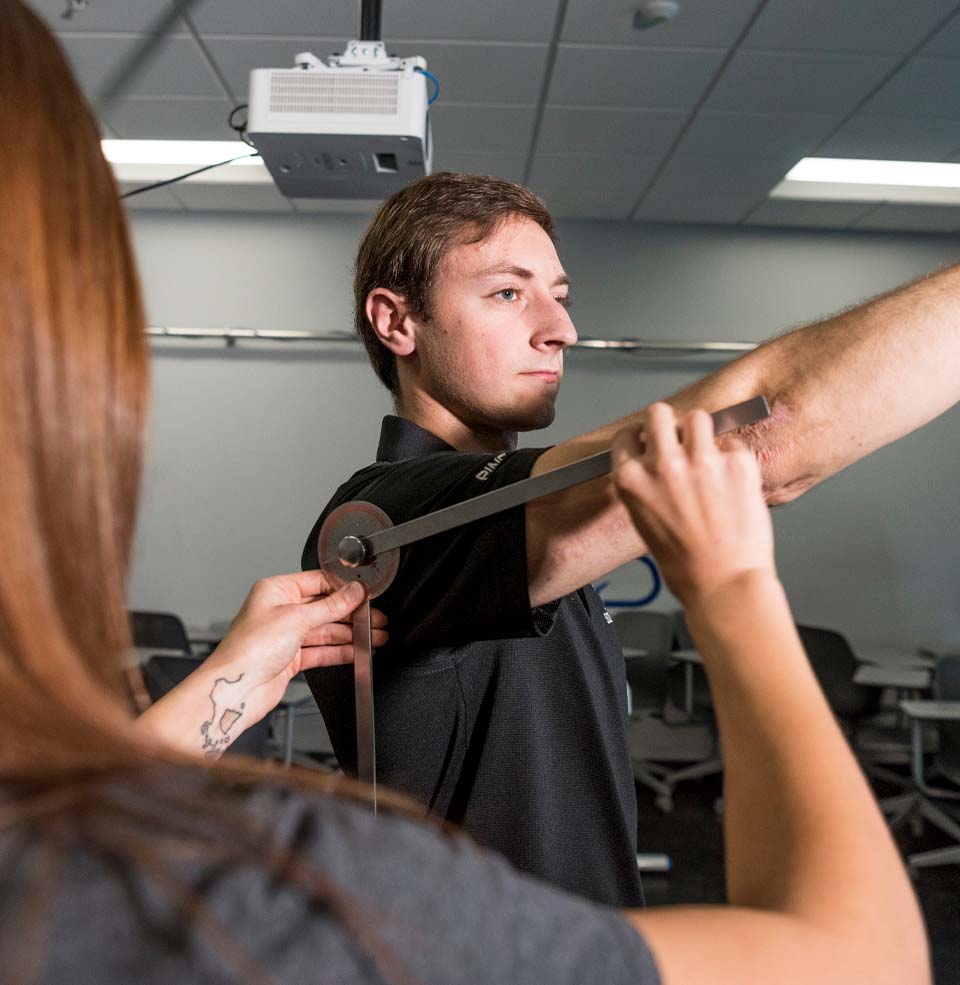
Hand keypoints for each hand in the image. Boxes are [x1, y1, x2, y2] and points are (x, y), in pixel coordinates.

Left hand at [204, 570, 387, 723]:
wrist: (235, 689)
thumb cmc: (248, 649)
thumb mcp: (297, 618)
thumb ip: (330, 606)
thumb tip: (353, 592)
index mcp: (276, 590)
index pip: (318, 582)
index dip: (343, 588)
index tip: (364, 594)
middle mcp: (280, 611)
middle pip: (325, 607)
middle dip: (351, 614)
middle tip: (375, 618)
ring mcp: (286, 635)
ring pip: (325, 630)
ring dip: (350, 634)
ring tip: (374, 636)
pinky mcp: (290, 658)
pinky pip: (321, 650)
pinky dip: (340, 651)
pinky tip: (357, 650)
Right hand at [612, 403, 774, 603]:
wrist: (723, 583)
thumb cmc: (684, 563)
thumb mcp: (644, 520)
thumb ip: (646, 484)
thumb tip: (655, 460)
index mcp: (632, 480)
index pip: (628, 434)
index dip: (640, 436)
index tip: (649, 440)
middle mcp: (662, 464)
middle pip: (659, 412)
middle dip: (668, 422)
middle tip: (679, 438)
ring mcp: (701, 460)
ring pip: (698, 418)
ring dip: (703, 432)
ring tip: (709, 456)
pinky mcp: (736, 462)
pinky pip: (733, 443)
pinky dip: (734, 458)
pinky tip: (733, 483)